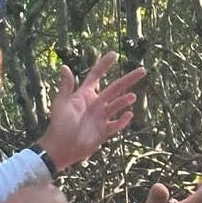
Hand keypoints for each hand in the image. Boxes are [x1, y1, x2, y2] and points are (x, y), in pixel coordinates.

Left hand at [38, 53, 146, 171]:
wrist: (60, 148)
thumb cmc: (59, 124)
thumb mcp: (61, 103)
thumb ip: (66, 86)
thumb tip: (65, 67)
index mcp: (84, 95)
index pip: (96, 76)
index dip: (104, 65)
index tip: (114, 54)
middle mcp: (95, 104)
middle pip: (115, 88)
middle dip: (128, 79)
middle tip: (142, 70)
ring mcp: (100, 118)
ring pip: (117, 106)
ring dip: (124, 101)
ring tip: (132, 96)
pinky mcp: (103, 132)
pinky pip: (116, 125)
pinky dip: (123, 121)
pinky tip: (129, 114)